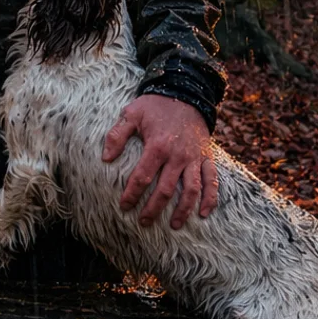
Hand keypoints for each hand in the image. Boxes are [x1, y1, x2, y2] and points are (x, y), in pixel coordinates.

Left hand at [102, 94, 216, 228]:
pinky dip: (210, 199)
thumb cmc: (155, 105)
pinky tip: (203, 213)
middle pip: (165, 190)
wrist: (185, 93)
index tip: (124, 206)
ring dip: (182, 210)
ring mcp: (194, 158)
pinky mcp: (206, 157)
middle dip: (153, 209)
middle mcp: (178, 156)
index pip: (142, 177)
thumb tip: (105, 158)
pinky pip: (212, 181)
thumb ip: (116, 135)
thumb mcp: (131, 113)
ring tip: (173, 225)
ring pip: (191, 190)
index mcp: (157, 146)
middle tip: (144, 222)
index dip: (132, 194)